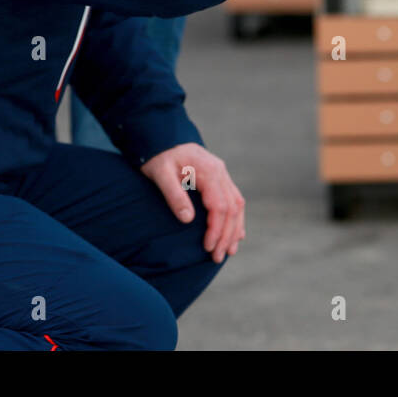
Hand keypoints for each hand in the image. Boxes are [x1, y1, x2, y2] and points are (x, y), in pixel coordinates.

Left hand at [141, 143, 244, 262]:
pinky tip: (235, 233)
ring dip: (235, 229)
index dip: (216, 230)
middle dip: (227, 235)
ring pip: (237, 205)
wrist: (162, 139)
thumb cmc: (160, 157)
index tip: (208, 247)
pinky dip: (236, 218)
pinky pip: (234, 199)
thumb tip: (187, 219)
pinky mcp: (219, 178)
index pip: (220, 206)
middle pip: (233, 208)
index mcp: (209, 171)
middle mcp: (220, 172)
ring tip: (229, 251)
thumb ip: (174, 195)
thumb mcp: (161, 174)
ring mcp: (222, 174)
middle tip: (218, 257)